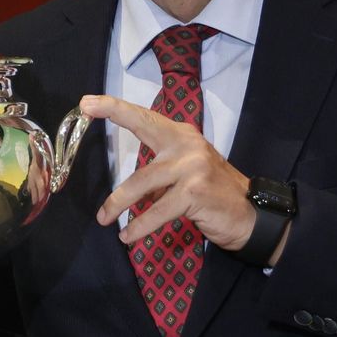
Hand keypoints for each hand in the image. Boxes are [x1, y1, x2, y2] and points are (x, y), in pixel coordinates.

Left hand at [85, 94, 264, 257]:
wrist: (253, 214)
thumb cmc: (214, 193)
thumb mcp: (188, 169)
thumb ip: (162, 165)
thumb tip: (125, 183)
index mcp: (183, 136)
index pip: (146, 117)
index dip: (117, 107)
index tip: (89, 101)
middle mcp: (187, 145)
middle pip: (143, 128)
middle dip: (114, 114)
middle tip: (84, 109)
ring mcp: (192, 167)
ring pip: (142, 182)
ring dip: (118, 203)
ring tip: (103, 218)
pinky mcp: (194, 192)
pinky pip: (157, 211)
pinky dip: (140, 226)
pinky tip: (128, 236)